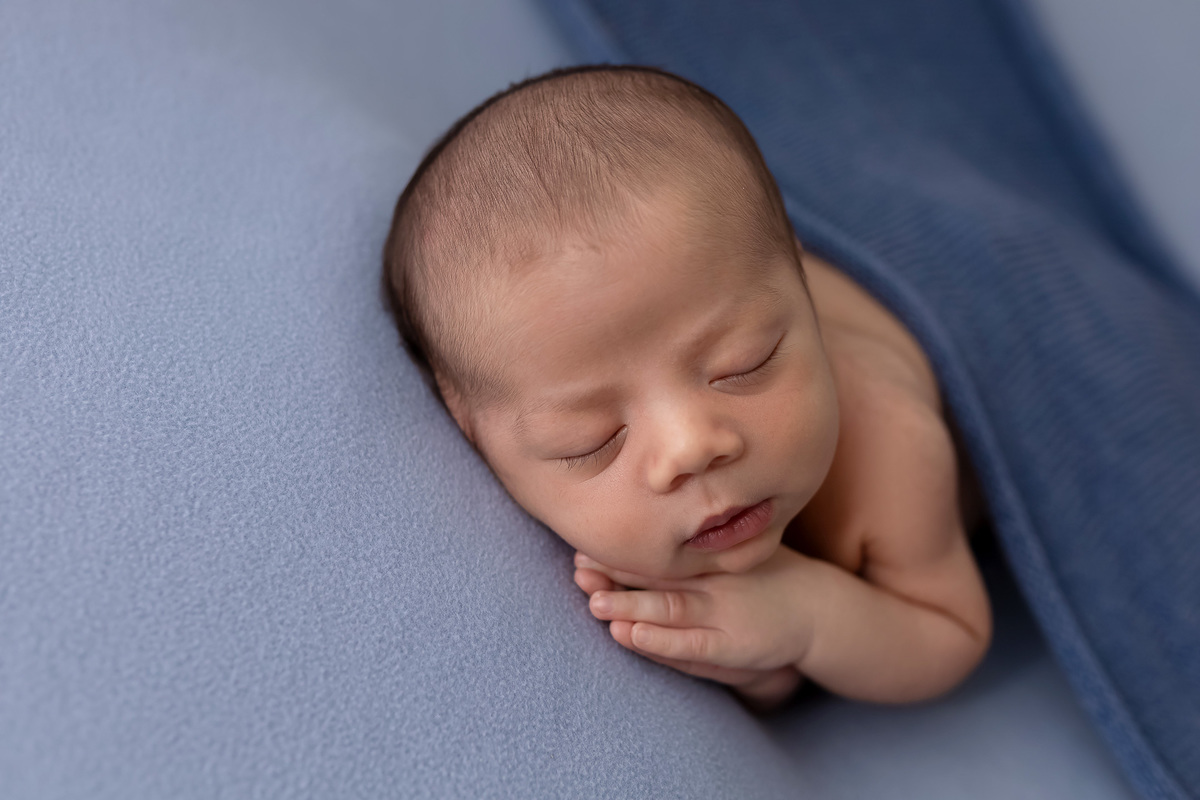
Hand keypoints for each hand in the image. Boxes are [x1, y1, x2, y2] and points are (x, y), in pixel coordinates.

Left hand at [573, 547, 815, 696]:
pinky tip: (631, 633)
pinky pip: (691, 644)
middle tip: (578, 567)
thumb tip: (652, 528)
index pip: (658, 551)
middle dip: (614, 572)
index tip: (583, 544)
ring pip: (667, 607)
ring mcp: (722, 611)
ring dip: (627, 604)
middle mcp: (712, 579)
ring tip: (593, 600)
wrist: (818, 608)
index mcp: (708, 556)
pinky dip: (660, 639)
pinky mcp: (733, 644)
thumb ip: (698, 545)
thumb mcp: (733, 549)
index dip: (621, 550)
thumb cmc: (765, 578)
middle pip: (656, 574)